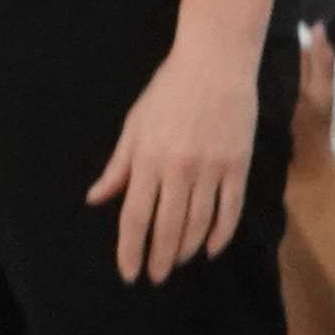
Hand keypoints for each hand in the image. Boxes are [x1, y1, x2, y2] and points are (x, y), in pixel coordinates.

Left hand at [85, 35, 261, 281]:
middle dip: (160, 258)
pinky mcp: (238, 163)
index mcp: (148, 160)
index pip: (136, 219)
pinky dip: (221, 234)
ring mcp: (211, 167)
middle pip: (168, 228)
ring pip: (199, 224)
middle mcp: (178, 169)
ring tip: (179, 262)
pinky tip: (212, 249)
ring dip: (187, 249)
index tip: (129, 273)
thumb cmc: (169, 89)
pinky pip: (230, 209)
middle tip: (155, 275)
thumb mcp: (134, 125)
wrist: (216, 59)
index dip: (130, 251)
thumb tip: (96, 199)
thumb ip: (118, 166)